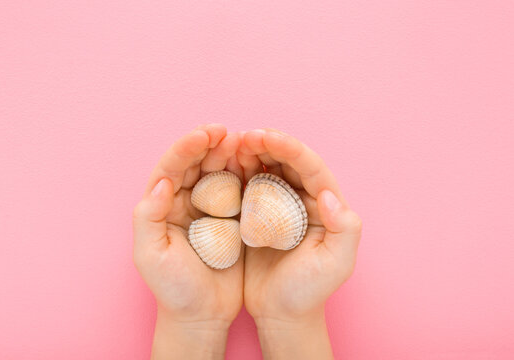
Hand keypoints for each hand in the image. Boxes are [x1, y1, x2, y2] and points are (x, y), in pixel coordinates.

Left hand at [133, 124, 243, 358]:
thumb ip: (149, 217)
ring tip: (244, 143)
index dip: (187, 148)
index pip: (172, 168)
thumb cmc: (173, 288)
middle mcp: (185, 202)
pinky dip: (247, 175)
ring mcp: (210, 209)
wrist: (202, 314)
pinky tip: (256, 165)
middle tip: (228, 133)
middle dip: (210, 145)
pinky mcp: (232, 218)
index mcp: (162, 207)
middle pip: (196, 164)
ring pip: (219, 173)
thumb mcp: (151, 256)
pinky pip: (239, 190)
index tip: (206, 134)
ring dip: (230, 155)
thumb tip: (161, 182)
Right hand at [237, 129, 361, 358]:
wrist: (282, 314)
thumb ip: (344, 228)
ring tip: (232, 143)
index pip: (310, 167)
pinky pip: (248, 186)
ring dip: (251, 153)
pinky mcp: (258, 215)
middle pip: (287, 162)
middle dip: (268, 144)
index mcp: (324, 206)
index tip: (266, 137)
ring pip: (266, 169)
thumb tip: (328, 194)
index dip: (290, 149)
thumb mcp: (336, 265)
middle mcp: (303, 199)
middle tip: (245, 135)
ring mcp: (279, 206)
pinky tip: (222, 165)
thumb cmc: (309, 292)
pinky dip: (237, 172)